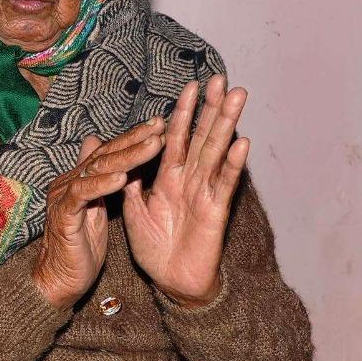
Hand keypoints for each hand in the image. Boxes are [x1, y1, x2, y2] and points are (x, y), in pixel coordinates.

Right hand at [32, 119, 166, 309]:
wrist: (60, 278)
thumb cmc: (80, 246)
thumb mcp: (95, 208)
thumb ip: (99, 178)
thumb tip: (94, 141)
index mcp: (78, 180)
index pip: (108, 153)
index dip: (132, 138)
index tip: (158, 125)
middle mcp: (68, 183)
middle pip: (104, 155)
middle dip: (134, 140)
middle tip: (159, 126)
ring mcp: (63, 198)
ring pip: (96, 170)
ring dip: (127, 156)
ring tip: (152, 145)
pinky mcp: (63, 217)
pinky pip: (82, 195)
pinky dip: (101, 185)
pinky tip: (122, 177)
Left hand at [123, 75, 248, 306]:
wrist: (170, 282)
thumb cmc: (155, 247)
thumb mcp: (133, 211)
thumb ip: (129, 182)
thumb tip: (119, 154)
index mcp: (169, 178)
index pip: (176, 137)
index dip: (183, 112)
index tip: (190, 85)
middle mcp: (190, 180)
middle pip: (202, 137)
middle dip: (211, 108)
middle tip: (221, 78)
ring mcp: (205, 193)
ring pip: (216, 152)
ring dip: (227, 124)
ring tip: (237, 97)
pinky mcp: (215, 211)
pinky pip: (224, 184)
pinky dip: (232, 164)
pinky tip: (241, 142)